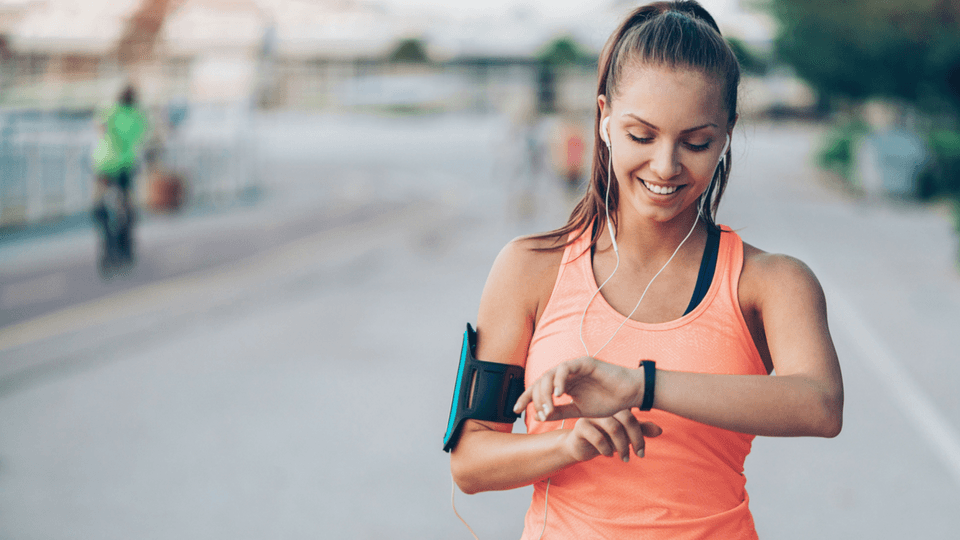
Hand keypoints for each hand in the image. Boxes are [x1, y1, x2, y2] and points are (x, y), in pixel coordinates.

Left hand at [514, 356, 645, 420]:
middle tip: (541, 413)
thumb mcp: (579, 411)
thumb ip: (560, 412)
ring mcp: (574, 367)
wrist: (630, 395)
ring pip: (550, 375)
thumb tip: (540, 415)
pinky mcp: (584, 362)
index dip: (526, 398)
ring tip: (548, 407)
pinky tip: (559, 394)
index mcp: (563, 385)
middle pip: (541, 382)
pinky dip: (559, 381)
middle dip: (536, 398)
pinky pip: (565, 369)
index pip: (539, 389)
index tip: (516, 410)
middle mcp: (566, 375)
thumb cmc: (608, 402)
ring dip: (546, 392)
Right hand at [562, 410, 661, 461]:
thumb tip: (660, 430)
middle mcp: (604, 408)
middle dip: (635, 440)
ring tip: (623, 458)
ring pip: (613, 427)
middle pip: (626, 419)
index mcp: (615, 408)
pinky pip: (598, 437)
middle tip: (637, 456)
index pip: (633, 417)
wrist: (579, 446)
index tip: (641, 452)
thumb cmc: (604, 438)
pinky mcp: (580, 426)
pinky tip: (608, 455)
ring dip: (622, 446)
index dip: (640, 435)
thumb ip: (640, 430)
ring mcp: (591, 415)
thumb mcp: (624, 436)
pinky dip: (606, 449)